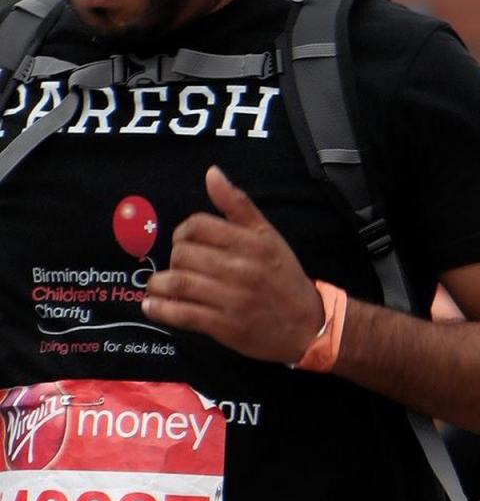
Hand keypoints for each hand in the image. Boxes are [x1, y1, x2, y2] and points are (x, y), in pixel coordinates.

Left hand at [144, 167, 324, 364]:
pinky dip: (161, 310)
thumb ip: (238, 205)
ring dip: (160, 284)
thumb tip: (212, 174)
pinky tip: (153, 306)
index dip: (183, 232)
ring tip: (159, 285)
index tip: (186, 242)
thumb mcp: (268, 236)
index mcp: (251, 243)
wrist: (307, 326)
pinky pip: (183, 314)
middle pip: (183, 254)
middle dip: (174, 259)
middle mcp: (241, 269)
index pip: (197, 226)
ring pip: (178, 283)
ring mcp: (232, 300)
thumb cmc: (284, 279)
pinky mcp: (225, 327)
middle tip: (180, 266)